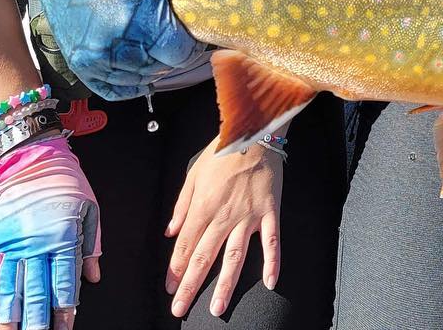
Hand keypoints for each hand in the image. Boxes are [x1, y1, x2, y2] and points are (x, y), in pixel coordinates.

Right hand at [0, 136, 101, 329]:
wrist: (33, 156)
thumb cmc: (65, 182)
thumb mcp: (90, 210)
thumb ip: (91, 246)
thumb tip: (94, 276)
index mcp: (62, 237)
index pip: (64, 283)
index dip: (65, 309)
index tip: (65, 327)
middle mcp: (36, 243)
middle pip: (35, 291)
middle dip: (37, 320)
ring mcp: (12, 241)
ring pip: (10, 286)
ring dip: (10, 314)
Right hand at [25, 0, 209, 100]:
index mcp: (136, 19)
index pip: (182, 54)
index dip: (192, 40)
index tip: (190, 24)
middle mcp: (110, 44)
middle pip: (162, 68)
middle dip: (172, 49)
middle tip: (172, 26)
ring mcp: (89, 56)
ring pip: (139, 80)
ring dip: (152, 64)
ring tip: (154, 36)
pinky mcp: (76, 59)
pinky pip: (113, 88)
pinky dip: (129, 79)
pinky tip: (139, 58)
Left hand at [165, 137, 283, 318]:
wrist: (254, 132)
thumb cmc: (222, 152)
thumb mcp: (193, 173)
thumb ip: (181, 204)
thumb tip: (170, 231)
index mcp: (203, 206)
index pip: (185, 245)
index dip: (175, 269)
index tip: (170, 288)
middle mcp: (224, 215)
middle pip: (205, 257)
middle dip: (190, 286)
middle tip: (180, 309)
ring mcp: (249, 216)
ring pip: (235, 257)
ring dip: (225, 285)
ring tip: (217, 308)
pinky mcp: (270, 212)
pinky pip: (272, 241)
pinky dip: (272, 263)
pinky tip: (269, 282)